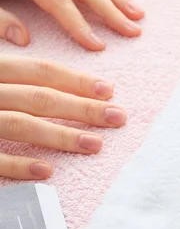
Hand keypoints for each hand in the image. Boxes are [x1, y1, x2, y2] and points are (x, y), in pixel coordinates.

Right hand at [0, 55, 126, 179]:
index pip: (40, 71)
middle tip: (117, 117)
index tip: (109, 91)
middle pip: (39, 98)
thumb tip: (42, 57)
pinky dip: (19, 164)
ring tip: (96, 144)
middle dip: (82, 108)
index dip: (77, 80)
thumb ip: (14, 73)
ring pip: (20, 124)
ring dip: (61, 135)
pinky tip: (47, 170)